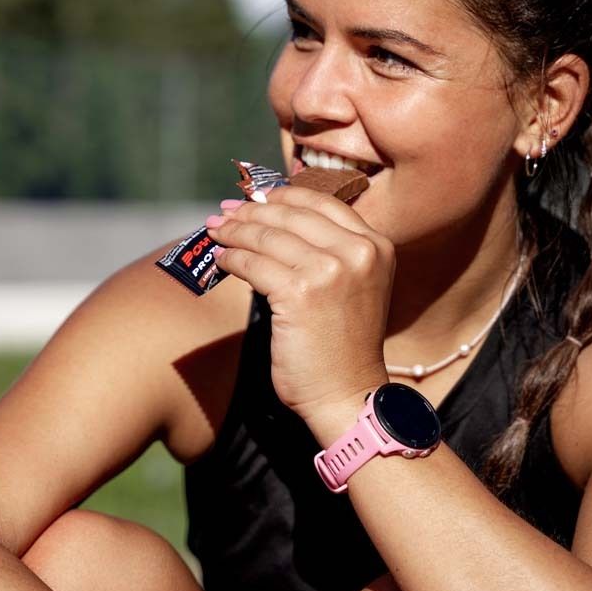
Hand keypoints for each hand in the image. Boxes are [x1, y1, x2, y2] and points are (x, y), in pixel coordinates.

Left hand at [205, 185, 393, 429]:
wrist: (347, 395)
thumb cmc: (343, 345)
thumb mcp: (353, 284)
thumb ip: (328, 250)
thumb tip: (272, 215)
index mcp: (376, 245)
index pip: (323, 202)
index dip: (283, 195)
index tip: (255, 198)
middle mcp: (358, 252)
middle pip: (292, 214)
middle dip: (251, 211)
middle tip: (224, 212)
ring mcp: (330, 271)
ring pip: (267, 236)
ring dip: (234, 232)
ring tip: (215, 232)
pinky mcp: (300, 293)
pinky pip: (253, 264)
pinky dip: (231, 259)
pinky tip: (221, 261)